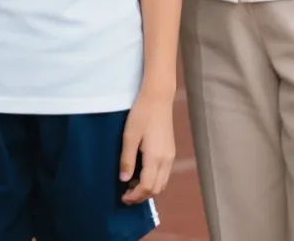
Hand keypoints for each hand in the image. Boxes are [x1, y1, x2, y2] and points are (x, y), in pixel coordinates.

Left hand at [119, 88, 174, 204]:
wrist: (158, 97)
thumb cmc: (141, 114)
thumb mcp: (129, 135)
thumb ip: (127, 159)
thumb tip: (124, 181)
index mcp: (156, 158)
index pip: (147, 187)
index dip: (135, 196)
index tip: (122, 197)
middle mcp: (166, 160)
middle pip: (157, 189)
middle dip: (142, 196)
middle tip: (125, 194)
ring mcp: (171, 156)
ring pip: (162, 183)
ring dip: (148, 189)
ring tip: (131, 184)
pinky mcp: (171, 151)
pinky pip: (164, 174)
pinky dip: (154, 180)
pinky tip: (141, 173)